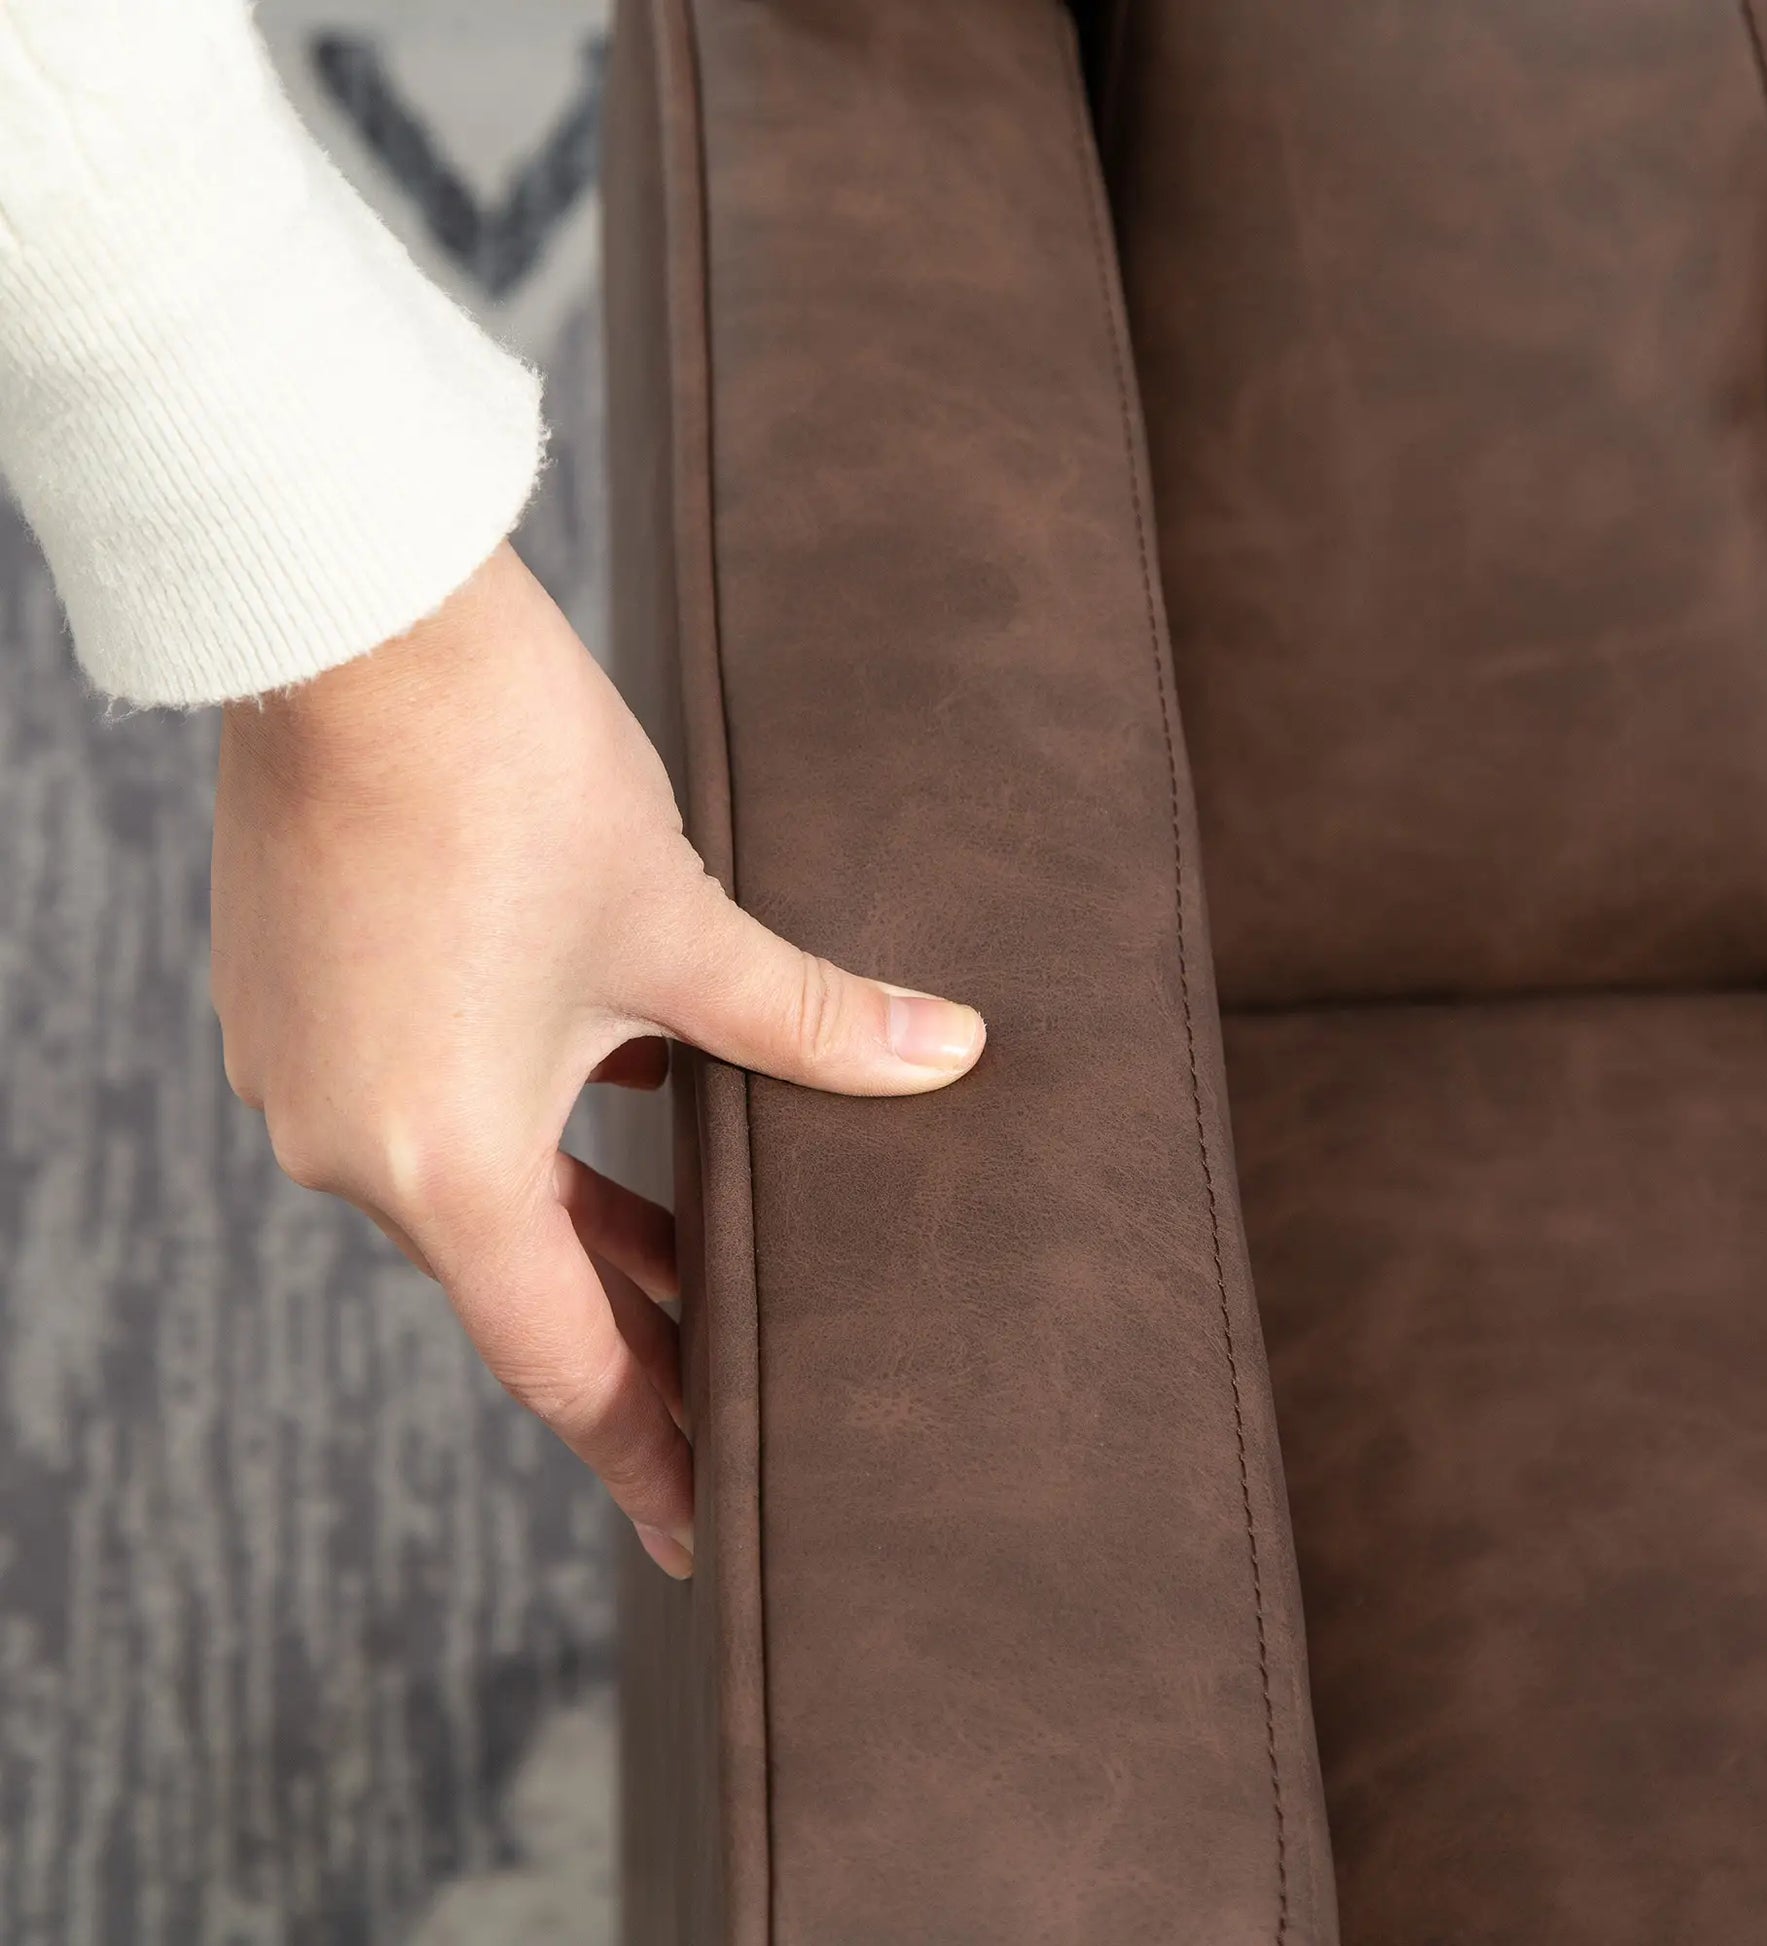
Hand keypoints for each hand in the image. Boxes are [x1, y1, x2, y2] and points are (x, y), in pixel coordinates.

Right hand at [211, 542, 984, 1578]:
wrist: (354, 621)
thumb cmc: (511, 775)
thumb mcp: (680, 923)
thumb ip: (813, 1022)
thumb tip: (953, 1056)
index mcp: (442, 1161)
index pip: (566, 1363)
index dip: (651, 1452)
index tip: (702, 1536)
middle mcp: (352, 1144)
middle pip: (523, 1279)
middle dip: (641, 1328)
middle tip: (736, 1388)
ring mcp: (309, 1071)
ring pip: (479, 1188)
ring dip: (585, 1219)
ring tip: (699, 1250)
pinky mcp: (298, 1001)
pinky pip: (430, 1107)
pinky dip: (525, 1126)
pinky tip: (619, 1091)